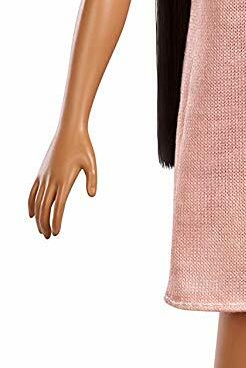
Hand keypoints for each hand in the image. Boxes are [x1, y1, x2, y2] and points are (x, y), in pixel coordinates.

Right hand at [28, 123, 96, 237]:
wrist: (69, 130)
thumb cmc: (83, 146)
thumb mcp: (92, 163)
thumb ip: (93, 180)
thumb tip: (92, 195)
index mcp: (64, 179)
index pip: (58, 206)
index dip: (56, 221)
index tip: (56, 233)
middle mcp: (52, 179)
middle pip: (44, 207)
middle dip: (45, 223)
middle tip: (48, 237)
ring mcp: (44, 176)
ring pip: (37, 201)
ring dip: (38, 217)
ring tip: (41, 230)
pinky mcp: (41, 172)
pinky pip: (33, 191)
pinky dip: (31, 203)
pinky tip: (31, 214)